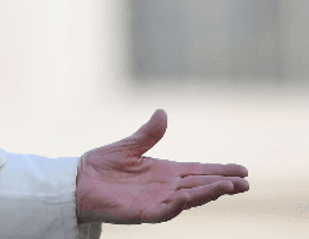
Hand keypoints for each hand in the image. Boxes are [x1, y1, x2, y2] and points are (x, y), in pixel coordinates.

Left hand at [75, 109, 248, 224]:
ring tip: (227, 187)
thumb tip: (162, 112)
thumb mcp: (128, 146)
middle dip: (223, 184)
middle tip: (245, 182)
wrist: (77, 181)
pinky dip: (176, 206)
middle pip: (200, 185)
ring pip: (188, 199)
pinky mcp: (141, 212)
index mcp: (164, 172)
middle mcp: (165, 187)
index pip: (198, 171)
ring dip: (207, 194)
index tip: (244, 170)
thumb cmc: (101, 166)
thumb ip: (148, 134)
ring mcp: (155, 201)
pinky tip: (187, 198)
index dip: (220, 170)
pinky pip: (163, 212)